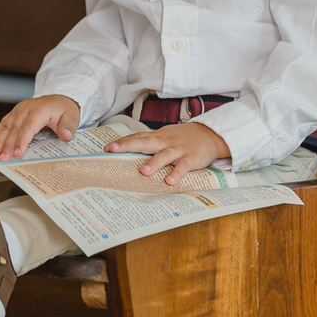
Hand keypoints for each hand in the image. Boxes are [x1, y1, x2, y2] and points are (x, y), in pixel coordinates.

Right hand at [0, 95, 80, 159]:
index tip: (18, 153)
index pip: (29, 126)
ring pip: (6, 126)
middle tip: (2, 158)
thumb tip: (65, 136)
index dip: (23, 140)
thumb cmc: (64, 111)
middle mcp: (27, 108)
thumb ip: (68, 127)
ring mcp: (19, 110)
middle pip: (15, 128)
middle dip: (7, 145)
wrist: (59, 99)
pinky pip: (4, 123)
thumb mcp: (71, 118)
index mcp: (40, 110)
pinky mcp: (15, 113)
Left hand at [105, 122, 229, 185]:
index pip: (137, 137)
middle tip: (113, 150)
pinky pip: (184, 166)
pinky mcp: (191, 158)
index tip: (106, 148)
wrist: (209, 134)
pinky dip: (177, 173)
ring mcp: (178, 149)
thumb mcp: (164, 137)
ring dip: (154, 163)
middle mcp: (165, 142)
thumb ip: (148, 144)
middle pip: (144, 142)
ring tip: (143, 171)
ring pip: (164, 155)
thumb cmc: (182, 138)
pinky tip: (170, 181)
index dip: (122, 142)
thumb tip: (127, 152)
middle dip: (128, 146)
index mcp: (157, 137)